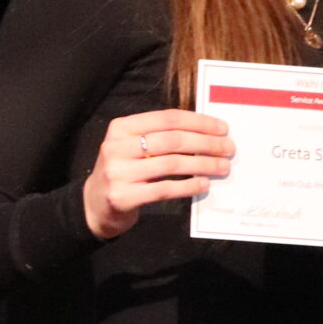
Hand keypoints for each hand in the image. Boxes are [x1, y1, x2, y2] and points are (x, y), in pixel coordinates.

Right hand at [82, 109, 232, 239]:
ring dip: (202, 165)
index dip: (198, 122)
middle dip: (205, 143)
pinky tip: (204, 185)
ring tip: (222, 167)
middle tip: (228, 149)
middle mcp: (116, 147)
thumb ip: (160, 137)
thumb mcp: (133, 147)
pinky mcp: (123, 197)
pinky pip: (164, 189)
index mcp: (121, 127)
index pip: (167, 118)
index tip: (222, 128)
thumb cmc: (124, 171)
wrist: (94, 205)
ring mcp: (118, 172)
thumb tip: (206, 133)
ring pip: (171, 164)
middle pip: (172, 140)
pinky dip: (188, 187)